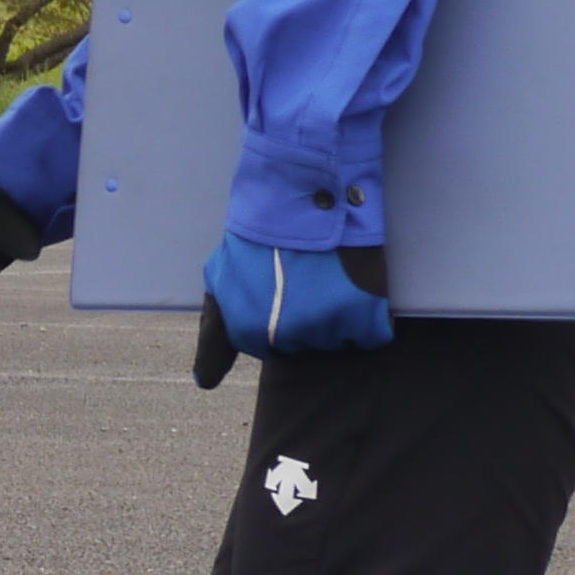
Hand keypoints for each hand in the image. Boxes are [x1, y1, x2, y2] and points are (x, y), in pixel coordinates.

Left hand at [194, 233, 391, 387]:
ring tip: (329, 275)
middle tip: (308, 277)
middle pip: (305, 346)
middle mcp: (284, 337)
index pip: (271, 349)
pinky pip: (371, 336)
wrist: (302, 191)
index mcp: (247, 332)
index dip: (279, 317)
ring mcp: (325, 326)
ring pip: (339, 341)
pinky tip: (354, 285)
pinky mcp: (363, 315)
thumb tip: (204, 383)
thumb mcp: (221, 279)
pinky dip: (369, 316)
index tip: (281, 287)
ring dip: (339, 315)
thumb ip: (214, 335)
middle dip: (307, 317)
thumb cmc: (259, 232)